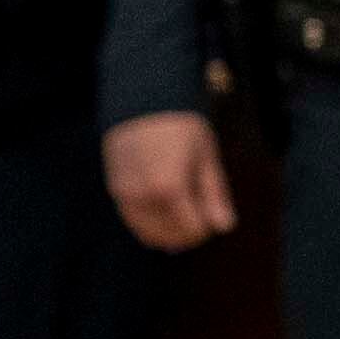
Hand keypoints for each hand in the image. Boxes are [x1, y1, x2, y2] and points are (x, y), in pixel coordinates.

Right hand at [104, 109, 235, 250]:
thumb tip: (224, 227)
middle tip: (200, 216)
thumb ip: (214, 194)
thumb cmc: (181, 126)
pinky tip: (165, 209)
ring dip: (168, 233)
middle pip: (169, 238)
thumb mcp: (206, 156)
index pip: (191, 229)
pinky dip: (151, 224)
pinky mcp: (115, 191)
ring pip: (148, 235)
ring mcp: (125, 195)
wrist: (143, 101)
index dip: (206, 228)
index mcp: (170, 188)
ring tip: (184, 214)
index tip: (212, 215)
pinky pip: (134, 221)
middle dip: (188, 234)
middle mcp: (143, 196)